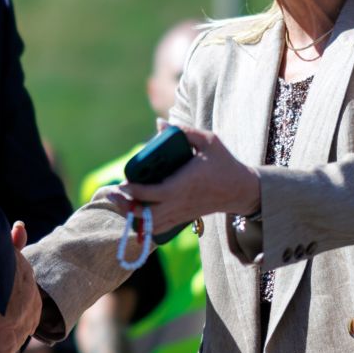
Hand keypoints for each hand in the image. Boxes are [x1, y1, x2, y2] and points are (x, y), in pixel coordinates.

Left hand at [95, 127, 259, 231]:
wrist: (241, 190)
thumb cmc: (224, 163)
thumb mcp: (209, 141)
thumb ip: (184, 131)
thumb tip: (159, 123)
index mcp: (184, 184)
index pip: (153, 193)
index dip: (134, 191)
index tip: (122, 183)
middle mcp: (180, 202)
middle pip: (147, 215)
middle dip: (127, 207)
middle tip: (112, 194)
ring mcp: (181, 213)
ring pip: (151, 225)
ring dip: (132, 216)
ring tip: (119, 203)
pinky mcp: (182, 219)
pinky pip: (159, 228)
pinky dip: (144, 225)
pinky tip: (133, 213)